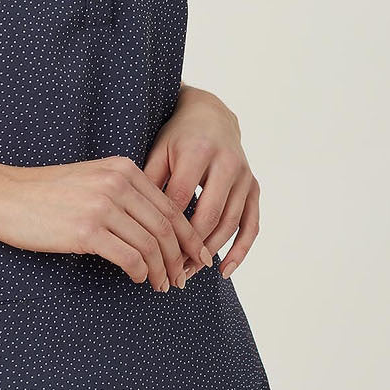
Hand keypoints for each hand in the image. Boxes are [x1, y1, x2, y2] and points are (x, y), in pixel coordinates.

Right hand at [0, 156, 214, 291]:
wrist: (4, 195)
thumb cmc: (45, 193)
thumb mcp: (91, 179)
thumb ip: (123, 193)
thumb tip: (155, 227)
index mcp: (123, 169)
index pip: (169, 206)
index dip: (188, 235)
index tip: (198, 255)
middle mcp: (117, 183)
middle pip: (165, 227)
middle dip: (180, 257)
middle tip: (183, 279)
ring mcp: (102, 206)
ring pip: (151, 244)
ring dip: (162, 270)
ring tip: (163, 285)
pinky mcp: (86, 231)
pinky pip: (129, 257)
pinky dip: (141, 272)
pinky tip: (139, 279)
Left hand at [142, 86, 260, 280]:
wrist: (211, 116)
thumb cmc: (178, 137)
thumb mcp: (159, 150)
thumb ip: (149, 181)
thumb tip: (135, 221)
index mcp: (198, 151)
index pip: (181, 198)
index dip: (166, 228)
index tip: (150, 251)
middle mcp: (227, 163)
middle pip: (208, 215)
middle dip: (189, 247)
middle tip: (171, 270)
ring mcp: (244, 177)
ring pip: (230, 224)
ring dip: (209, 253)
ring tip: (189, 272)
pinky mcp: (254, 187)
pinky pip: (251, 225)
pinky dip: (240, 250)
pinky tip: (224, 270)